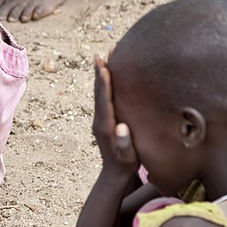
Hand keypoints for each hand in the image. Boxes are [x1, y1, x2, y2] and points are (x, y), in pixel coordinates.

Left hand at [92, 57, 138, 176]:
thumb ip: (124, 144)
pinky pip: (104, 96)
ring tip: (109, 56)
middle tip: (106, 51)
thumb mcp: (127, 157)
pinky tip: (111, 74)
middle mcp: (100, 120)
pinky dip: (106, 83)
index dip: (104, 81)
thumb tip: (121, 128)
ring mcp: (101, 119)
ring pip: (101, 92)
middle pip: (100, 91)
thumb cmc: (126, 165)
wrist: (114, 174)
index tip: (104, 65)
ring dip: (104, 74)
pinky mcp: (104, 119)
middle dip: (102, 70)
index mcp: (105, 126)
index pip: (103, 99)